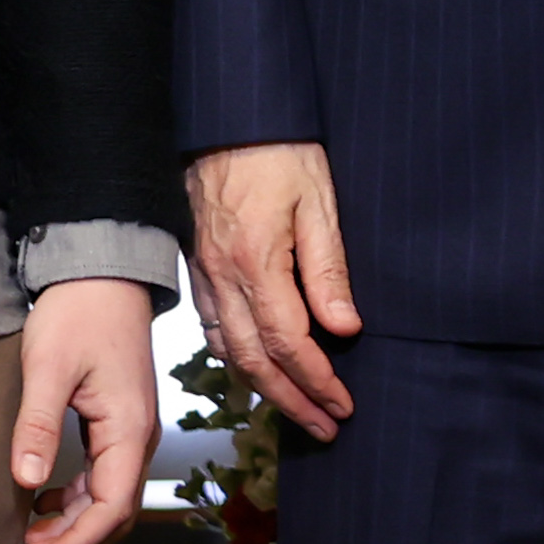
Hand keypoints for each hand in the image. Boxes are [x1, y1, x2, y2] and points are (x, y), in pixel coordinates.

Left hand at [11, 276, 160, 543]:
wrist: (102, 272)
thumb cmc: (78, 313)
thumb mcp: (49, 367)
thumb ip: (38, 425)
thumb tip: (25, 482)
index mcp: (127, 427)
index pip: (110, 505)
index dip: (77, 541)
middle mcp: (136, 435)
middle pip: (112, 508)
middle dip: (73, 541)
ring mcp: (129, 428)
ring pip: (106, 494)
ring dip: (71, 523)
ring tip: (29, 540)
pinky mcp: (116, 419)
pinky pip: (102, 474)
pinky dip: (74, 497)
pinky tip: (41, 500)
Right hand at [186, 141, 359, 440]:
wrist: (227, 115)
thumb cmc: (277, 149)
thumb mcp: (318, 201)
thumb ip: (329, 270)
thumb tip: (345, 329)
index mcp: (257, 262)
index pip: (289, 343)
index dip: (317, 381)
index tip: (342, 405)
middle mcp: (223, 277)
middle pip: (255, 361)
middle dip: (292, 401)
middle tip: (324, 428)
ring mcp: (205, 273)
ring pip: (228, 350)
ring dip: (263, 387)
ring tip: (297, 409)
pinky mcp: (198, 265)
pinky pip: (212, 327)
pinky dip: (235, 357)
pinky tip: (256, 367)